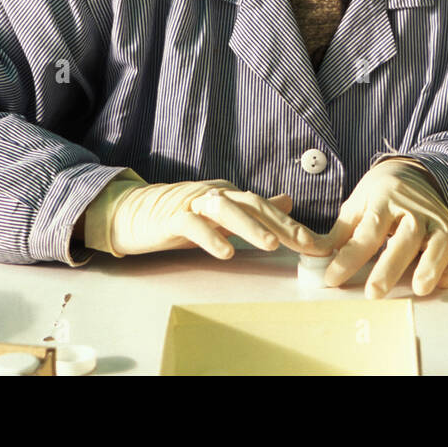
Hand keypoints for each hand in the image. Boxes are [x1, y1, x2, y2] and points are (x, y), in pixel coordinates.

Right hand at [89, 177, 329, 258]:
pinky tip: (225, 253)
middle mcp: (214, 193)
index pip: (265, 207)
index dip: (292, 225)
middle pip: (253, 204)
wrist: (130, 212)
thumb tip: (287, 202)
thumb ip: (251, 209)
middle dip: (282, 224)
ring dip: (251, 226)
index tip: (317, 245)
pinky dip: (210, 238)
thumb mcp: (219, 213)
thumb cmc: (176, 215)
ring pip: (226, 209)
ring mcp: (192, 202)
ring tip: (271, 245)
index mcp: (228, 194)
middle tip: (307, 244)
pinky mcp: (171, 217)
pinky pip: (193, 225)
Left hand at [323, 158, 447, 298]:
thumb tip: (312, 256)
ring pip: (440, 241)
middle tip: (374, 293)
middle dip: (390, 266)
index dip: (350, 257)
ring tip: (419, 289)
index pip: (368, 231)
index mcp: (385, 199)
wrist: (411, 173)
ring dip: (431, 265)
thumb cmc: (379, 196)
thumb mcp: (356, 206)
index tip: (332, 279)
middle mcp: (414, 208)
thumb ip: (338, 233)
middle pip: (405, 237)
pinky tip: (443, 283)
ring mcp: (438, 218)